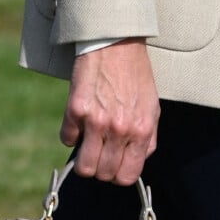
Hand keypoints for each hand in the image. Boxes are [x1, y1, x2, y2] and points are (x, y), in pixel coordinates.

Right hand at [60, 38, 159, 185]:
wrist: (115, 43)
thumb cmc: (135, 76)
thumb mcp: (152, 108)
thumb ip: (147, 139)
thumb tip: (137, 160)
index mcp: (140, 131)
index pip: (126, 176)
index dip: (118, 176)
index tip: (114, 167)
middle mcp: (119, 130)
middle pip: (103, 174)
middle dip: (100, 168)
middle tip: (100, 153)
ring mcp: (96, 121)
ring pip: (83, 166)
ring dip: (83, 159)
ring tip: (88, 145)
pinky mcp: (75, 110)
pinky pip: (67, 139)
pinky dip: (71, 134)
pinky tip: (80, 120)